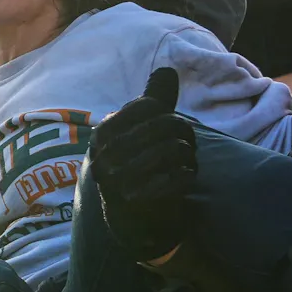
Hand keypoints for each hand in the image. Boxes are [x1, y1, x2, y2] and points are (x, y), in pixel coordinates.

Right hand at [90, 67, 195, 262]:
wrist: (130, 222)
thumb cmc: (138, 169)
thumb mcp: (139, 135)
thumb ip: (152, 103)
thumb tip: (167, 70)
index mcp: (102, 134)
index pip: (147, 106)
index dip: (169, 113)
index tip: (173, 126)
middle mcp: (104, 155)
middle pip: (163, 125)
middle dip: (185, 131)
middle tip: (189, 143)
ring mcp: (117, 180)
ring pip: (172, 149)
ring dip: (189, 153)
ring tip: (188, 159)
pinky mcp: (136, 202)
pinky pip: (176, 176)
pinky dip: (188, 174)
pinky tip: (186, 176)